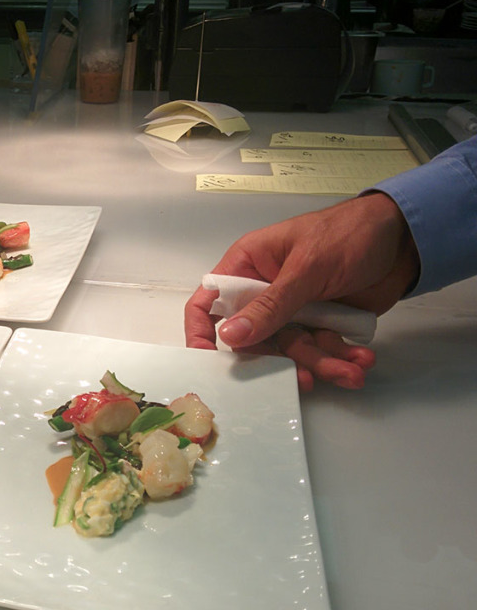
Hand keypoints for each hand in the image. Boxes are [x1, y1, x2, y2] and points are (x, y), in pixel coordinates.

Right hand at [184, 192, 419, 390]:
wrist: (406, 239)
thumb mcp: (307, 268)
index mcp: (247, 266)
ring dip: (322, 363)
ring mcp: (292, 310)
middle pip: (254, 340)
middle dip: (284, 360)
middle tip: (307, 375)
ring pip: (291, 350)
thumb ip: (270, 306)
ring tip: (352, 370)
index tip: (208, 362)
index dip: (202, 333)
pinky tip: (360, 361)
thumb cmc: (348, 234)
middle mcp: (264, 292)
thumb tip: (229, 337)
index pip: (207, 303)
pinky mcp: (320, 324)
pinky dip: (340, 359)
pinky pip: (319, 351)